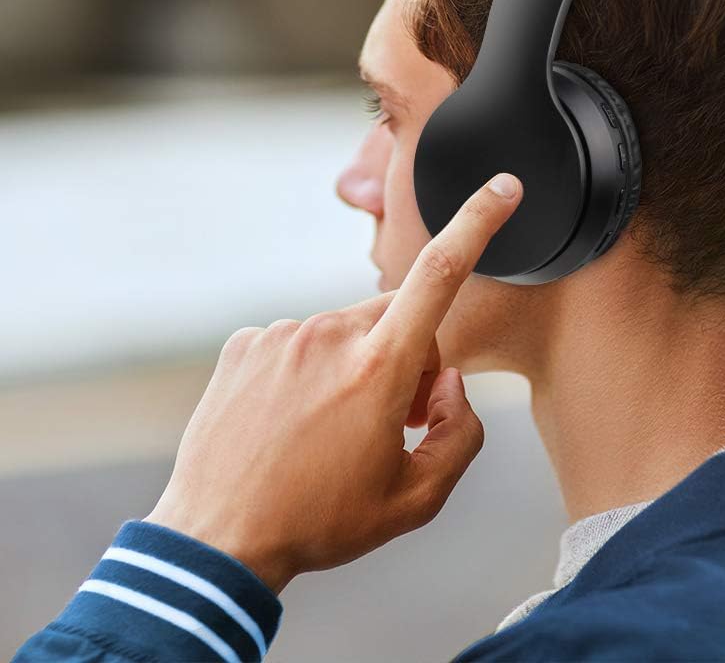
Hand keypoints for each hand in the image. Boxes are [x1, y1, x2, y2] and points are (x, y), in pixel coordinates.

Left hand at [144, 172, 522, 593]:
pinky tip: (289, 419)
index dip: (477, 223)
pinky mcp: (245, 344)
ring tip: (327, 429)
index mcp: (381, 367)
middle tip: (387, 419)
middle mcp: (331, 335)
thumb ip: (459, 434)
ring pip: (347, 332)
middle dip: (407, 355)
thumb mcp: (415, 499)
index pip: (441, 273)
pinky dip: (306, 370)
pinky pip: (299, 342)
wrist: (216, 541)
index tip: (502, 188)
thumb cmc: (319, 522)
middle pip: (398, 317)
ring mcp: (282, 335)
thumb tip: (449, 384)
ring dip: (354, 365)